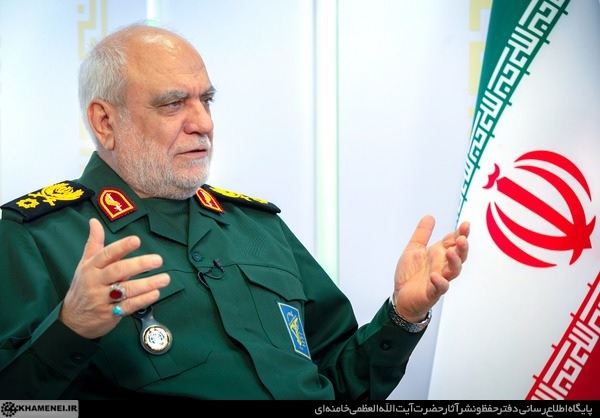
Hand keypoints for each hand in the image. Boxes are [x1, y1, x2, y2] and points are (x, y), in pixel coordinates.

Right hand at [59, 218, 169, 338]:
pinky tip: (155, 293)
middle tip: (158, 260)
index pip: (106, 254)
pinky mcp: (109, 314)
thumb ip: (94, 243)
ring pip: (126, 290)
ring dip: (147, 284)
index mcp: (91, 267)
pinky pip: (128, 306)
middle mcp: (96, 282)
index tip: (136, 240)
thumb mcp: (84, 264)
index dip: (121, 247)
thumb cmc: (83, 286)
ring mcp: (102, 299)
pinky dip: (142, 300)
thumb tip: (94, 221)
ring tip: (165, 278)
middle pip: (118, 271)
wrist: (71, 320)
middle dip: (139, 265)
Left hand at [392, 215, 469, 321]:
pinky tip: (435, 275)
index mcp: (438, 254)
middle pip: (459, 256)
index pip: (453, 242)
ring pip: (454, 271)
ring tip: (451, 252)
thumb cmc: (410, 274)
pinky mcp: (432, 292)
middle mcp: (442, 266)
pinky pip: (440, 288)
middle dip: (462, 247)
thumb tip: (430, 217)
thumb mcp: (414, 249)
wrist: (400, 296)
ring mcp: (439, 279)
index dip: (460, 233)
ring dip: (454, 262)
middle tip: (462, 238)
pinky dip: (439, 282)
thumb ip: (422, 234)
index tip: (466, 224)